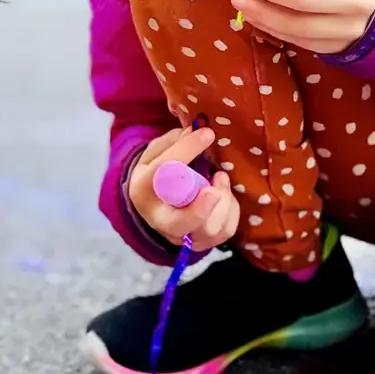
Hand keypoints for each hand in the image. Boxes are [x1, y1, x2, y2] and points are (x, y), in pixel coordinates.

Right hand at [128, 128, 240, 250]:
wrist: (155, 204)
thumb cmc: (157, 173)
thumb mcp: (157, 152)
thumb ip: (174, 142)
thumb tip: (196, 130)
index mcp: (143, 189)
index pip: (163, 171)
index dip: (186, 151)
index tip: (207, 134)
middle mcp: (159, 219)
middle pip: (181, 223)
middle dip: (201, 208)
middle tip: (214, 187)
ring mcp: (181, 236)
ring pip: (209, 228)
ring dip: (223, 201)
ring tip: (220, 178)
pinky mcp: (201, 243)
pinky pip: (225, 231)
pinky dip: (231, 209)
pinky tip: (224, 193)